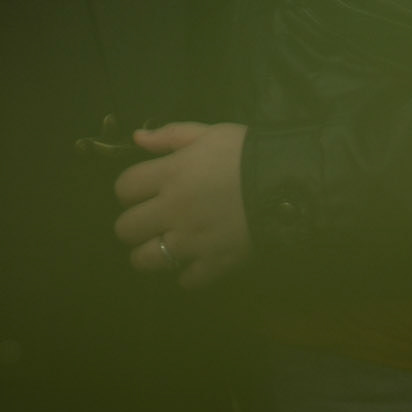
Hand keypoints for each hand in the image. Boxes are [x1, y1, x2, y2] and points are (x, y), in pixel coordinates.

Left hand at [113, 121, 249, 289]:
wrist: (287, 182)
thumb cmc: (246, 152)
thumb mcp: (210, 132)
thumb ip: (170, 135)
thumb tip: (137, 138)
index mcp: (170, 175)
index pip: (124, 188)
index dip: (129, 189)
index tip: (142, 189)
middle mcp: (173, 211)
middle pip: (125, 229)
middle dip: (133, 224)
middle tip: (151, 219)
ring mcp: (191, 242)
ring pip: (145, 260)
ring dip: (150, 253)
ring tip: (165, 244)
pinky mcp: (213, 264)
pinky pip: (186, 280)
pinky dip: (188, 272)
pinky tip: (196, 259)